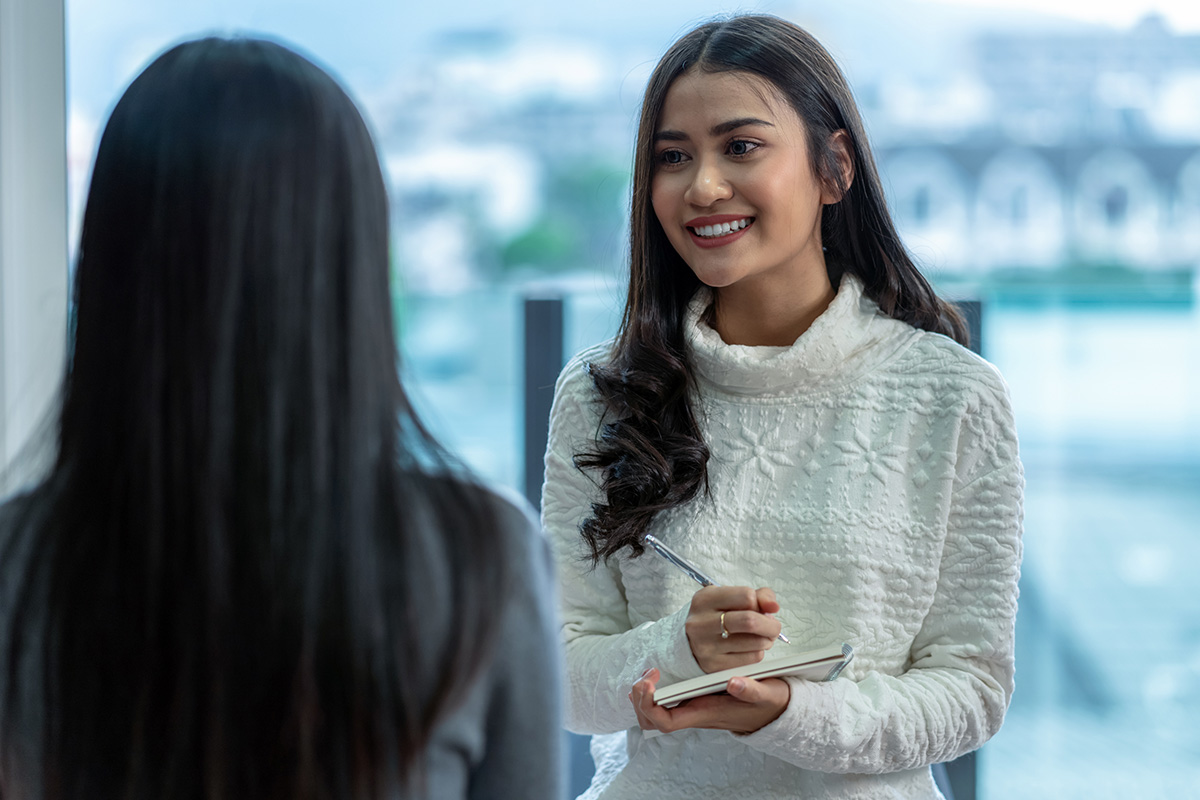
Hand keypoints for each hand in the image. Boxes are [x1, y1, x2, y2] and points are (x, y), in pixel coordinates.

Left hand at [628, 667, 790, 734]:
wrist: (776, 710)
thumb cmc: (769, 702)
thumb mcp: (767, 693)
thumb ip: (752, 689)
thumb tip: (734, 683)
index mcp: (706, 713)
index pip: (666, 721)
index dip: (649, 705)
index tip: (649, 681)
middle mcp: (694, 714)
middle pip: (651, 721)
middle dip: (639, 699)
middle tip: (647, 673)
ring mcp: (692, 708)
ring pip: (653, 714)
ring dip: (644, 695)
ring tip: (649, 672)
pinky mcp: (693, 700)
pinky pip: (663, 703)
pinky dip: (652, 690)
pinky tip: (656, 673)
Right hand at [685, 585, 782, 672]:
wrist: (688, 641)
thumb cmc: (714, 616)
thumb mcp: (728, 598)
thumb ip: (756, 596)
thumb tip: (773, 606)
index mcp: (705, 600)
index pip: (746, 596)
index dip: (760, 603)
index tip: (761, 608)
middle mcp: (702, 623)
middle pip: (750, 621)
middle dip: (770, 625)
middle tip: (773, 626)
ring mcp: (707, 646)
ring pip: (755, 643)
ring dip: (767, 640)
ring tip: (761, 637)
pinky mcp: (714, 665)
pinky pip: (751, 659)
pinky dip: (758, 652)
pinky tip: (750, 647)